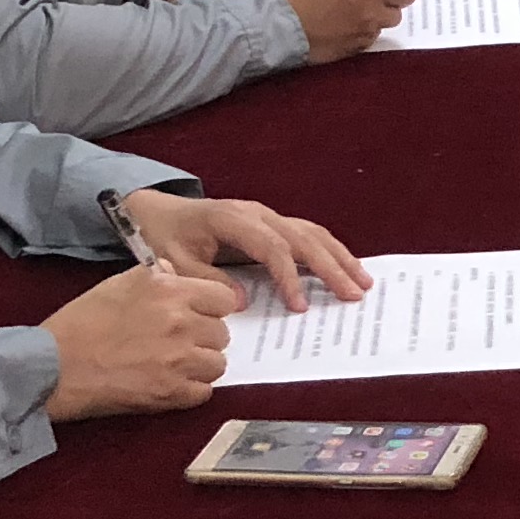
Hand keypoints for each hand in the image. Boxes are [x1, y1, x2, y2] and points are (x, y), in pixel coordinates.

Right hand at [40, 260, 240, 419]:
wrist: (55, 366)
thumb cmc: (81, 323)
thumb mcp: (117, 284)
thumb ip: (155, 276)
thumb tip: (176, 273)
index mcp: (169, 292)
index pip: (224, 298)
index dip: (211, 307)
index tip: (199, 314)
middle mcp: (180, 323)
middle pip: (222, 333)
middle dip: (204, 337)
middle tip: (180, 341)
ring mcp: (178, 361)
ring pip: (217, 364)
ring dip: (200, 365)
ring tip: (175, 364)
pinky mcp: (171, 393)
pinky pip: (204, 392)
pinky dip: (190, 390)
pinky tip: (169, 383)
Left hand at [112, 188, 371, 310]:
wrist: (156, 211)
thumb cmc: (164, 237)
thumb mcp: (174, 262)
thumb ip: (206, 280)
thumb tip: (242, 301)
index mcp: (232, 219)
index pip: (272, 247)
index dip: (289, 276)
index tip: (299, 307)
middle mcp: (256, 213)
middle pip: (302, 238)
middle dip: (331, 267)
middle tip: (354, 294)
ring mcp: (266, 216)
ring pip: (311, 233)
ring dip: (339, 257)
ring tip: (363, 282)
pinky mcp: (270, 223)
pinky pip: (306, 235)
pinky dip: (329, 252)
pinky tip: (346, 268)